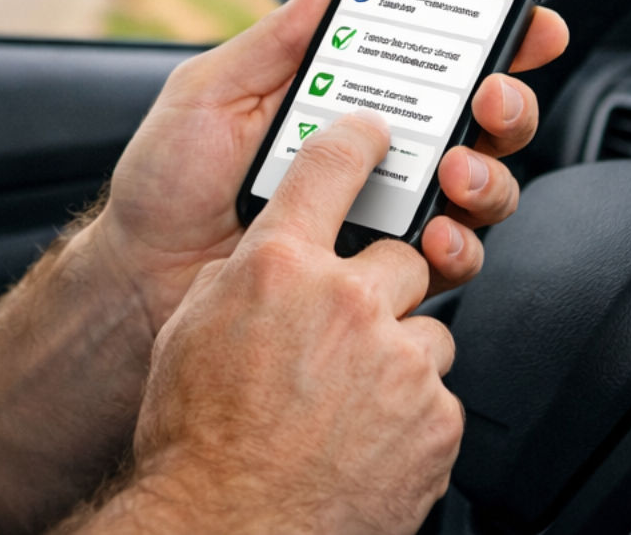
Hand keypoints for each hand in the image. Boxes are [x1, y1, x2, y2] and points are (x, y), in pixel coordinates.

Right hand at [84, 115, 462, 534]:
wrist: (228, 526)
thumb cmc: (197, 437)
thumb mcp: (193, 329)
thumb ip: (243, 275)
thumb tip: (268, 253)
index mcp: (279, 267)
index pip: (332, 166)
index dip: (358, 140)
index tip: (373, 135)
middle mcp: (346, 301)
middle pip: (401, 255)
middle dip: (380, 287)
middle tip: (344, 331)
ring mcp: (398, 361)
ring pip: (426, 328)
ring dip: (398, 355)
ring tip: (351, 399)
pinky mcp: (436, 418)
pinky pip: (437, 393)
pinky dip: (410, 413)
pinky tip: (367, 436)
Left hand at [86, 0, 565, 331]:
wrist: (140, 280)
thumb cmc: (166, 185)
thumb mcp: (209, 93)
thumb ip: (275, 40)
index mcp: (344, 99)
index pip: (435, 60)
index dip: (493, 36)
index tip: (527, 17)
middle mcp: (380, 155)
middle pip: (481, 121)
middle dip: (508, 102)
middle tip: (490, 97)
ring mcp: (388, 215)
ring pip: (482, 189)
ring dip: (489, 174)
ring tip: (454, 172)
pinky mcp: (383, 275)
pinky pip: (450, 261)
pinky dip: (458, 245)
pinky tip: (432, 237)